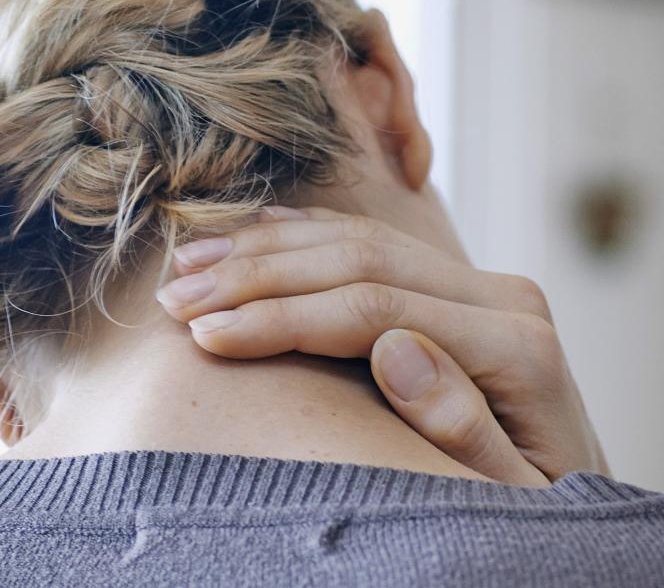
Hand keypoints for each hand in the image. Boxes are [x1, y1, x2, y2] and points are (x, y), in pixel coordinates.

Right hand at [156, 206, 609, 486]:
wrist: (563, 486)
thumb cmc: (529, 506)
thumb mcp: (507, 493)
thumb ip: (461, 423)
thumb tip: (396, 348)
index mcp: (516, 345)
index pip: (371, 307)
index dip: (279, 317)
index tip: (205, 335)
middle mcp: (497, 297)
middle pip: (355, 260)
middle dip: (254, 277)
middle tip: (175, 297)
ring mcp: (474, 282)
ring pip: (354, 239)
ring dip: (264, 249)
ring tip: (189, 265)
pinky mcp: (452, 281)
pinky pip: (369, 239)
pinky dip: (302, 234)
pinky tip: (250, 232)